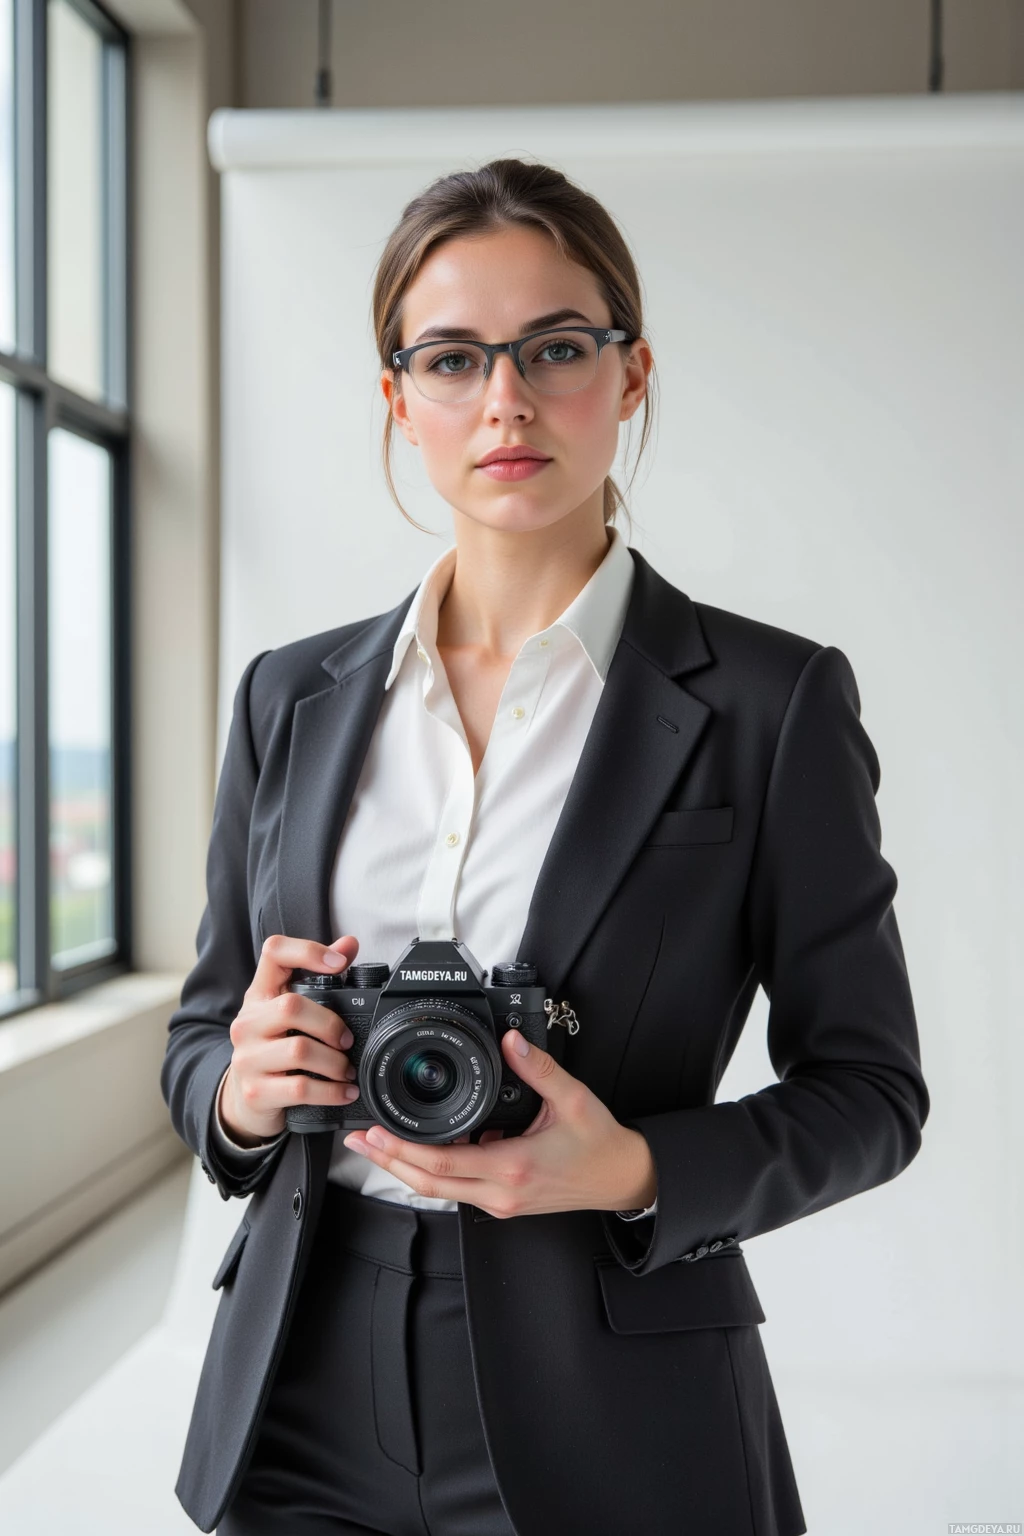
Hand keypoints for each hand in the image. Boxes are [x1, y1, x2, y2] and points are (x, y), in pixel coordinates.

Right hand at [221, 931, 361, 1144]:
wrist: (244, 1100)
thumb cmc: (274, 1048)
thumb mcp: (288, 1012)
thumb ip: (320, 977)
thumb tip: (349, 944)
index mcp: (259, 995)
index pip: (273, 953)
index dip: (307, 951)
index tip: (338, 963)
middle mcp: (247, 1023)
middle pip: (291, 1006)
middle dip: (330, 1024)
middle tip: (348, 1041)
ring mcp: (247, 1058)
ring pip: (299, 1050)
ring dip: (335, 1062)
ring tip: (348, 1070)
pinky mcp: (256, 1091)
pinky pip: (301, 1088)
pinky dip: (331, 1092)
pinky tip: (344, 1092)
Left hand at [341, 1026, 656, 1216]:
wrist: (621, 1179)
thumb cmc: (600, 1144)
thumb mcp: (573, 1098)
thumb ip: (538, 1067)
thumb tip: (510, 1039)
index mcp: (514, 1166)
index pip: (444, 1162)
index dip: (404, 1149)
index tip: (376, 1131)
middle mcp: (501, 1192)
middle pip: (428, 1182)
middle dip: (387, 1161)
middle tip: (358, 1140)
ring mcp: (500, 1203)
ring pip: (439, 1190)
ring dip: (404, 1168)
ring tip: (375, 1144)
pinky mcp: (503, 1203)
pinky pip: (457, 1188)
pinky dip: (431, 1171)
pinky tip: (416, 1153)